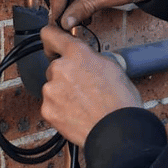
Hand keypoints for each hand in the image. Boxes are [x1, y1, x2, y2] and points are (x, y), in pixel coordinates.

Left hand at [39, 25, 142, 145]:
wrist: (116, 132)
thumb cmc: (120, 102)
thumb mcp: (113, 68)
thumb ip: (91, 58)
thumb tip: (86, 59)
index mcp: (77, 54)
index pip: (51, 35)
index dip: (51, 39)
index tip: (52, 44)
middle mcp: (60, 69)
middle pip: (55, 67)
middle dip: (66, 75)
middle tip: (84, 88)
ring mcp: (51, 90)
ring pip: (53, 87)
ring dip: (63, 93)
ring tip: (84, 104)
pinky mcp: (47, 110)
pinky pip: (51, 105)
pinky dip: (60, 109)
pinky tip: (77, 114)